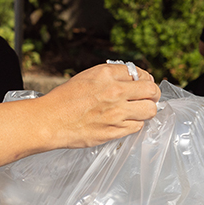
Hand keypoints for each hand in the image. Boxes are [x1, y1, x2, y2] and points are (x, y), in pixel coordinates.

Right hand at [40, 63, 160, 148]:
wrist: (50, 120)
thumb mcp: (88, 76)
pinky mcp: (115, 130)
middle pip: (152, 91)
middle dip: (153, 94)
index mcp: (107, 74)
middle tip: (148, 98)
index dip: (145, 80)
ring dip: (146, 110)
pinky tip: (124, 121)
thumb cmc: (65, 99)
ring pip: (150, 110)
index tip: (143, 84)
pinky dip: (134, 124)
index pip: (141, 73)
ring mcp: (117, 112)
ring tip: (138, 111)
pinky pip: (137, 126)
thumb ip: (111, 76)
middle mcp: (115, 91)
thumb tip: (133, 79)